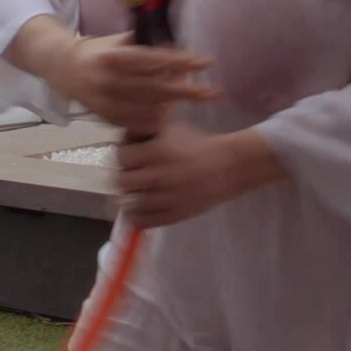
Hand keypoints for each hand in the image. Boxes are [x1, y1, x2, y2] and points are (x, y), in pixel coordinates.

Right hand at [53, 32, 221, 131]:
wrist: (64, 68)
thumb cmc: (102, 51)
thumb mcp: (120, 40)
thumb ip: (147, 45)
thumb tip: (178, 48)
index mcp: (115, 56)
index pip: (154, 60)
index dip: (180, 62)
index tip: (205, 63)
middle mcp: (110, 79)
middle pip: (156, 89)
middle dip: (187, 91)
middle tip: (214, 93)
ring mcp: (106, 101)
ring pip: (148, 109)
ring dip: (173, 105)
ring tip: (193, 99)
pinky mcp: (104, 116)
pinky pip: (135, 122)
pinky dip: (155, 119)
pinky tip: (169, 114)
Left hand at [116, 122, 267, 228]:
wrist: (229, 166)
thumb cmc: (197, 144)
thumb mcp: (170, 129)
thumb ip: (144, 132)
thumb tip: (121, 139)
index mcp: (158, 151)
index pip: (122, 157)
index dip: (124, 156)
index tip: (130, 157)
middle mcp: (161, 175)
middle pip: (123, 181)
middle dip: (125, 176)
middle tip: (132, 175)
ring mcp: (168, 198)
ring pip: (131, 203)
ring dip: (130, 197)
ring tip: (135, 192)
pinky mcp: (175, 215)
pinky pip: (145, 221)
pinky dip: (137, 216)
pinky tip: (140, 208)